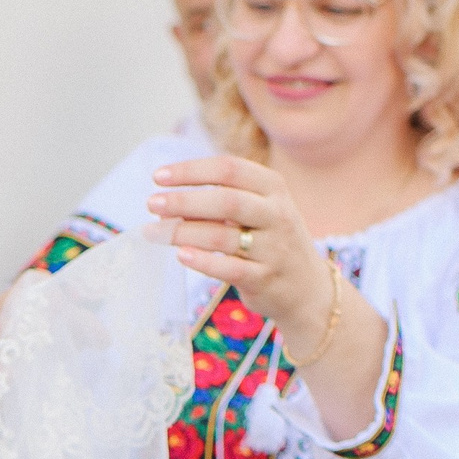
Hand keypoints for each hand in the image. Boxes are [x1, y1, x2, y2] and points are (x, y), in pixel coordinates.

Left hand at [149, 156, 394, 442]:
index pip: (228, 169)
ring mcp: (275, 247)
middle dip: (184, 200)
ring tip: (154, 232)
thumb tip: (167, 201)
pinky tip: (181, 255)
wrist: (307, 289)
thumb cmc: (269, 243)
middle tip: (151, 204)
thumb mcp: (254, 213)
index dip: (191, 170)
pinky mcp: (266, 278)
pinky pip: (230, 268)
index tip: (158, 177)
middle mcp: (278, 213)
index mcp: (273, 188)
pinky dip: (203, 261)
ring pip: (224, 235)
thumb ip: (218, 203)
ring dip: (183, 232)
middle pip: (226, 200)